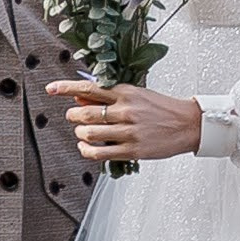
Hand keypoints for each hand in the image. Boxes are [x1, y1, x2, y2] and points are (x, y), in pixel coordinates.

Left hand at [49, 81, 203, 165]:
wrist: (188, 124)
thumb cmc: (162, 108)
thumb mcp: (135, 95)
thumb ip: (108, 97)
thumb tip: (80, 98)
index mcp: (126, 92)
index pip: (89, 87)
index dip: (66, 88)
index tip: (51, 89)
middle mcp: (126, 110)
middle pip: (85, 113)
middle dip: (72, 115)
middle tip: (73, 116)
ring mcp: (129, 131)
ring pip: (89, 133)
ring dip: (80, 133)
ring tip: (82, 132)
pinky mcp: (132, 150)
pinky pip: (99, 153)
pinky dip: (86, 150)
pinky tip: (85, 147)